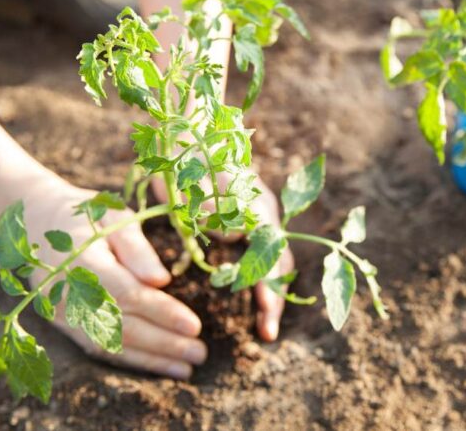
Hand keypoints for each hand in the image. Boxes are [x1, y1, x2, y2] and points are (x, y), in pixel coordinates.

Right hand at [21, 181, 206, 378]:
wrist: (38, 221)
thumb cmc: (88, 215)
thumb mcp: (115, 217)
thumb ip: (137, 248)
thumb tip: (161, 281)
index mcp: (82, 261)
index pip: (128, 294)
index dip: (162, 312)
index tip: (194, 326)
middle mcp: (67, 293)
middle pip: (121, 326)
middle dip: (164, 343)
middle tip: (199, 354)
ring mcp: (61, 312)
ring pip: (111, 344)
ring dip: (150, 359)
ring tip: (185, 369)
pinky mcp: (62, 323)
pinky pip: (98, 347)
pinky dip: (130, 359)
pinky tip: (156, 365)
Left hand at [153, 172, 291, 341]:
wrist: (189, 132)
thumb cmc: (186, 158)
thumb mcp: (190, 180)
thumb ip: (211, 206)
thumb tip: (232, 237)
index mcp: (254, 202)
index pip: (270, 249)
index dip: (269, 281)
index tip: (265, 310)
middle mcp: (265, 211)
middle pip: (279, 259)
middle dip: (275, 297)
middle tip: (267, 333)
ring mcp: (261, 215)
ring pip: (276, 259)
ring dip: (272, 292)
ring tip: (265, 327)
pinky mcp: (252, 220)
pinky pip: (265, 253)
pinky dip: (263, 278)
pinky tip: (259, 302)